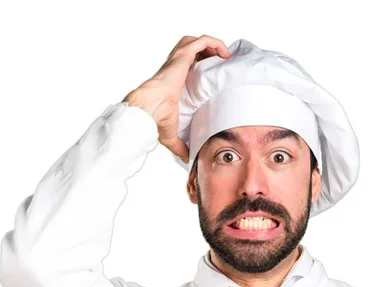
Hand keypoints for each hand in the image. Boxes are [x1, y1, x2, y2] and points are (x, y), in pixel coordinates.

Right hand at [122, 35, 230, 163]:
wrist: (148, 109)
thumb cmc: (156, 118)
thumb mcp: (171, 134)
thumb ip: (180, 145)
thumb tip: (187, 160)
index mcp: (173, 82)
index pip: (186, 68)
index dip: (201, 67)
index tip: (215, 75)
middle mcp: (175, 68)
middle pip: (191, 50)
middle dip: (207, 52)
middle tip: (221, 63)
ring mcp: (178, 60)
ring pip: (195, 41)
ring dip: (211, 44)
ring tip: (224, 55)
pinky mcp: (182, 56)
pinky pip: (201, 41)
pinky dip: (214, 42)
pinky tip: (224, 53)